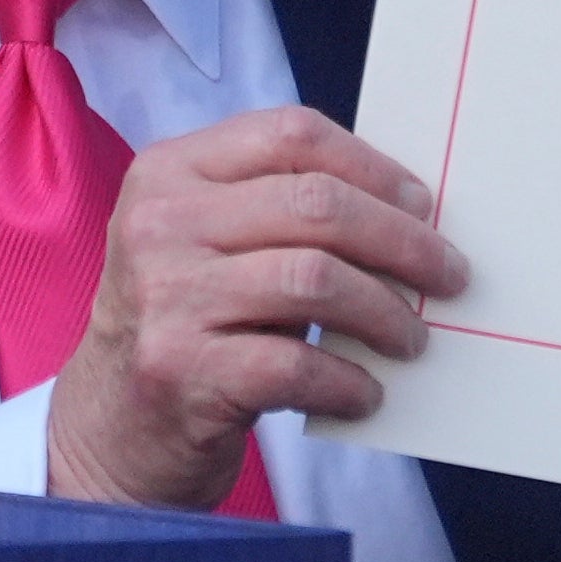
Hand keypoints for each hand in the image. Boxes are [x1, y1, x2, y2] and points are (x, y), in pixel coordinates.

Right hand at [42, 108, 464, 514]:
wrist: (112, 426)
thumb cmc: (187, 323)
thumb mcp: (207, 243)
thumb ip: (280, 211)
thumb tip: (411, 212)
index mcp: (169, 170)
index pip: (291, 135)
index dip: (374, 166)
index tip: (424, 207)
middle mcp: (159, 224)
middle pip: (315, 204)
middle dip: (402, 241)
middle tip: (447, 276)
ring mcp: (165, 297)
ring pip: (315, 280)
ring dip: (385, 314)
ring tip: (411, 340)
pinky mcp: (181, 371)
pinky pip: (296, 365)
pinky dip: (348, 381)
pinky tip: (366, 393)